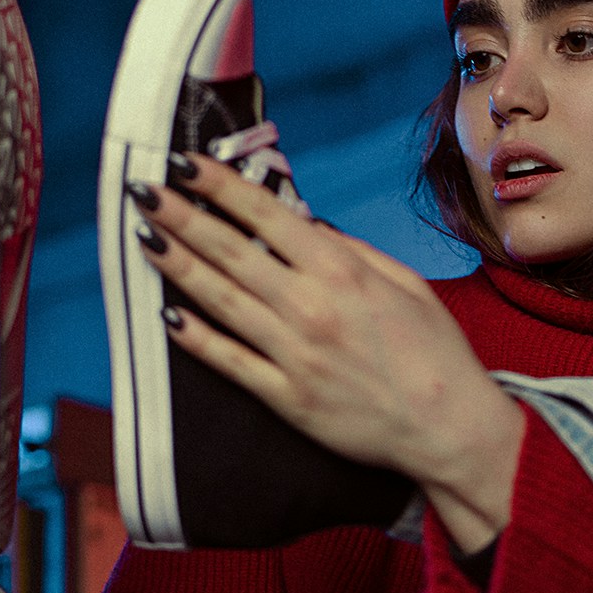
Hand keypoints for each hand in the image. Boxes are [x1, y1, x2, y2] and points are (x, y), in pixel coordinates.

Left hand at [134, 155, 525, 552]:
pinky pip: (230, 361)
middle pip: (230, 252)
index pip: (266, 216)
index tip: (185, 163)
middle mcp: (311, 308)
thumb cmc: (436, 353)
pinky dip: (195, 337)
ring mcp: (295, 355)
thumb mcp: (405, 283)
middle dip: (182, 216)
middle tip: (143, 190)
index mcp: (342, 272)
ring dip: (177, 265)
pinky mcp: (287, 398)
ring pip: (220, 300)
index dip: (220, 186)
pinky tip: (165, 314)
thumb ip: (351, 252)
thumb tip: (302, 224)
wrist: (449, 429)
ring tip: (145, 236)